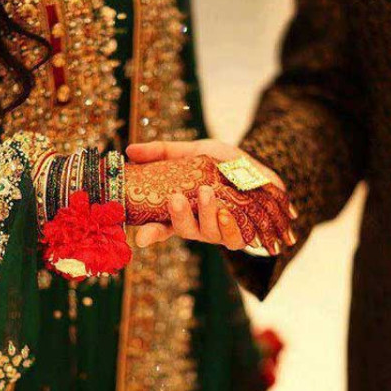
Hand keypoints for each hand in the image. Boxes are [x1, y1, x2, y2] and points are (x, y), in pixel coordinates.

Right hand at [125, 142, 297, 252]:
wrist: (261, 169)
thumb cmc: (223, 163)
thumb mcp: (194, 151)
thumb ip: (164, 152)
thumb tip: (129, 151)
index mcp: (183, 210)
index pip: (160, 227)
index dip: (150, 234)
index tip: (140, 237)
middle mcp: (199, 225)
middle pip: (184, 230)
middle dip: (179, 216)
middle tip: (176, 198)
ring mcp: (220, 232)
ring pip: (209, 233)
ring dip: (207, 214)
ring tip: (206, 193)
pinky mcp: (242, 234)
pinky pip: (234, 239)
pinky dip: (230, 227)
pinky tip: (227, 212)